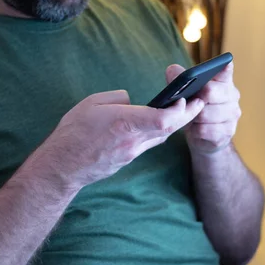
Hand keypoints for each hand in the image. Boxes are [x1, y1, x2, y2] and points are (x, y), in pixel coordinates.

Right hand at [42, 90, 204, 187]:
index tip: (188, 98)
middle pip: (169, 129)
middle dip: (188, 115)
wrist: (63, 166)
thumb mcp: (92, 103)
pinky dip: (158, 132)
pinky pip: (148, 144)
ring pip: (160, 137)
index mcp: (124, 123)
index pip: (163, 119)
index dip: (181, 109)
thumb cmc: (73, 132)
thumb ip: (118, 99)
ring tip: (185, 110)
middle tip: (200, 102)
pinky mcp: (127, 160)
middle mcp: (132, 140)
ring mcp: (131, 153)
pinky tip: (159, 123)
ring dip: (174, 124)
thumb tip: (132, 101)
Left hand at [165, 62, 240, 154]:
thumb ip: (180, 79)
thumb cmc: (195, 108)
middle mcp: (232, 96)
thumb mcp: (186, 93)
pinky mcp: (228, 132)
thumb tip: (172, 70)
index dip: (223, 66)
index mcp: (223, 81)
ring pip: (205, 113)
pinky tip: (195, 129)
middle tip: (187, 103)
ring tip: (191, 118)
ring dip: (193, 117)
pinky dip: (195, 131)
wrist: (203, 136)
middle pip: (210, 92)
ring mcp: (232, 114)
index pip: (225, 70)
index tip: (223, 63)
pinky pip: (205, 130)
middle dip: (194, 98)